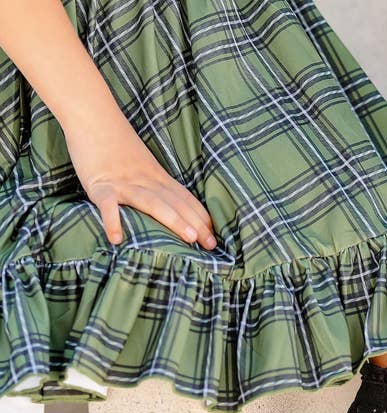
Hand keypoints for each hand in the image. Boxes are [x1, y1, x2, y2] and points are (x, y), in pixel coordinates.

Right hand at [63, 112, 216, 249]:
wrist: (90, 111)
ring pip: (151, 202)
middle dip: (195, 224)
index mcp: (156, 176)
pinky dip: (112, 220)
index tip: (214, 236)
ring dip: (172, 220)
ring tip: (189, 239)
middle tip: (212, 244)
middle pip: (174, 203)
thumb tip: (168, 205)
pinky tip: (116, 239)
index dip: (200, 217)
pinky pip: (107, 204)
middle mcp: (145, 180)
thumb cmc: (114, 142)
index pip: (184, 198)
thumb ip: (154, 183)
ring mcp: (123, 182)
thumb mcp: (141, 163)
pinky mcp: (99, 184)